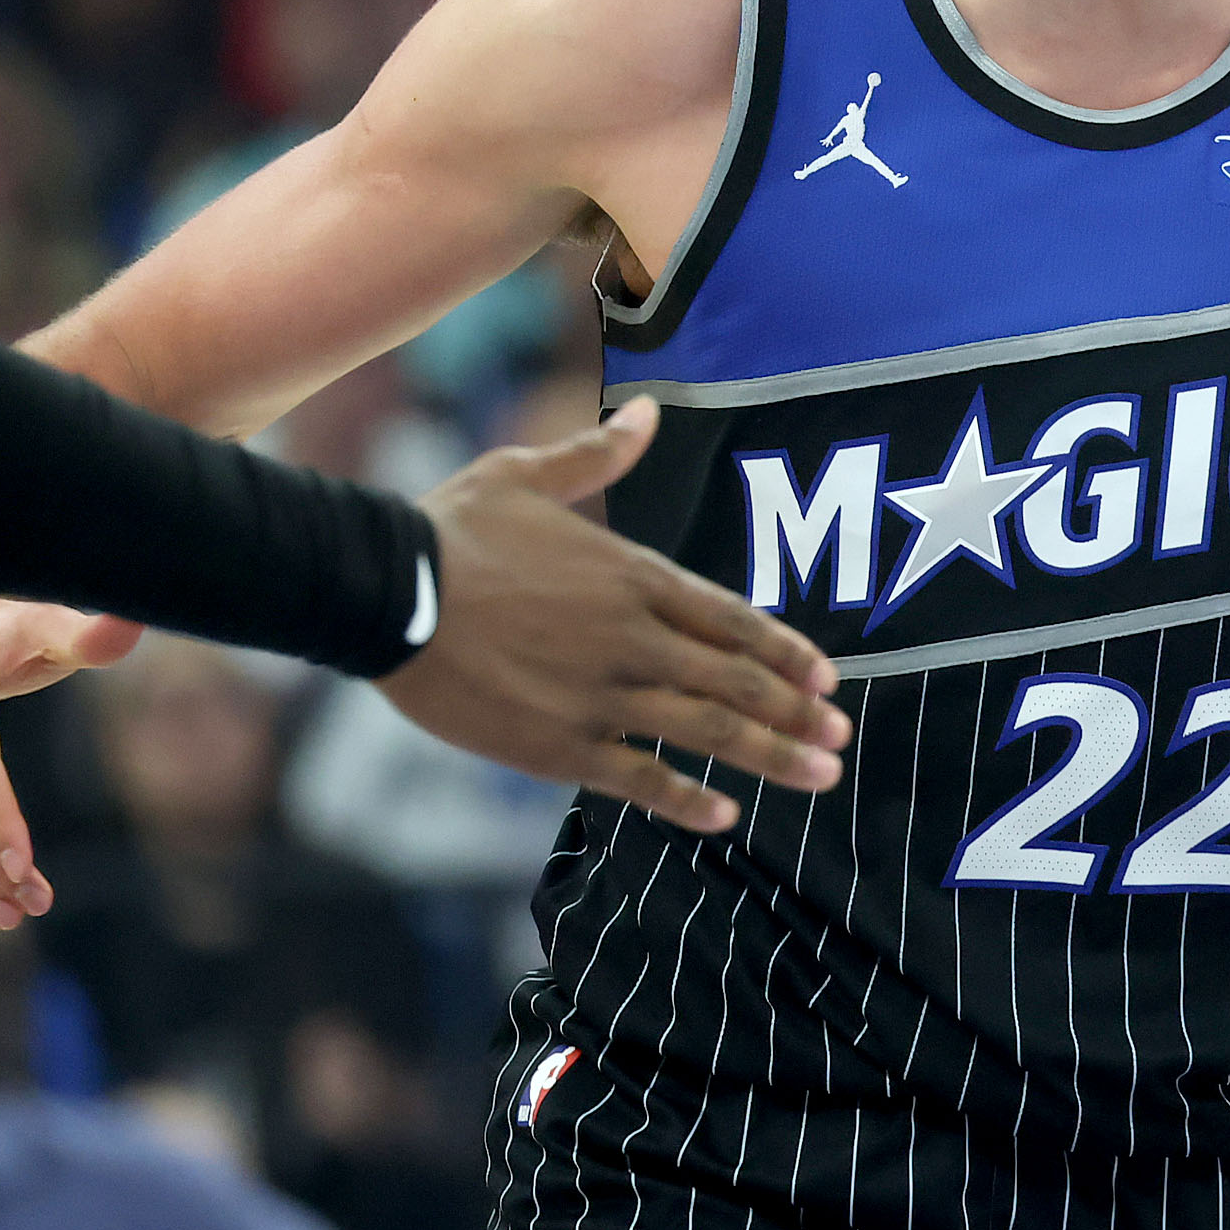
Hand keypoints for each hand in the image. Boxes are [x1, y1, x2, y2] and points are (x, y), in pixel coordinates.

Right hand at [382, 397, 849, 834]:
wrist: (388, 590)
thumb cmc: (452, 529)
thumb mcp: (526, 473)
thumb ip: (597, 453)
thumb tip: (646, 415)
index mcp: (632, 576)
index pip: (732, 618)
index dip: (785, 650)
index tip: (827, 676)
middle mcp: (633, 637)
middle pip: (738, 680)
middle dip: (798, 710)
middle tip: (841, 735)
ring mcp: (602, 694)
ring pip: (708, 730)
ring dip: (773, 755)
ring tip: (822, 774)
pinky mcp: (560, 744)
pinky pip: (640, 777)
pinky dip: (688, 799)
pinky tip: (724, 814)